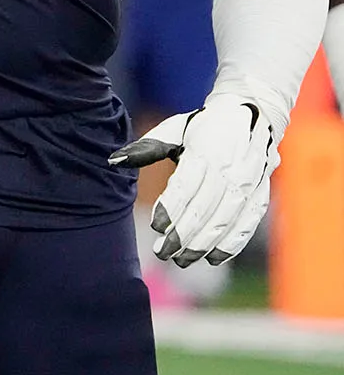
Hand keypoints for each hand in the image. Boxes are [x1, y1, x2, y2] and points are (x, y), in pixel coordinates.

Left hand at [109, 95, 277, 266]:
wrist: (251, 114)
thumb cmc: (203, 127)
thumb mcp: (174, 129)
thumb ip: (146, 148)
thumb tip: (113, 161)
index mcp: (206, 151)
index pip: (187, 186)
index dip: (172, 208)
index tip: (156, 227)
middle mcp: (230, 169)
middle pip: (205, 208)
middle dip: (184, 234)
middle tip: (163, 252)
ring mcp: (249, 183)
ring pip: (226, 219)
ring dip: (204, 243)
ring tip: (182, 259)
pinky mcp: (260, 194)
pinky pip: (248, 223)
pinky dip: (232, 242)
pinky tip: (214, 258)